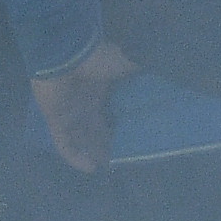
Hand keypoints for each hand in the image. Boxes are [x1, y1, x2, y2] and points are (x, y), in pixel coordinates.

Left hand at [29, 42, 137, 172]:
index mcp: (99, 87)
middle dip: (106, 142)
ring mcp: (68, 111)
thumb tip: (165, 70)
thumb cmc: (96, 58)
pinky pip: (63, 143)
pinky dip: (74, 157)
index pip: (110, 111)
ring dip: (92, 151)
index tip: (133, 137)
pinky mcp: (54, 119)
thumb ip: (140, 70)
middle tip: (122, 157)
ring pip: (81, 137)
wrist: (65, 52)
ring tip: (107, 166)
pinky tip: (90, 168)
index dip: (119, 124)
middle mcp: (83, 100)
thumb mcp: (126, 63)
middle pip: (95, 127)